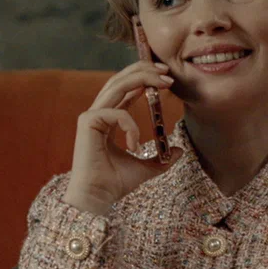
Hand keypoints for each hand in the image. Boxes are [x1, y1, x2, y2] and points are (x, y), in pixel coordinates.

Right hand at [63, 61, 184, 214]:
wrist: (98, 198)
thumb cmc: (115, 184)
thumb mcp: (146, 168)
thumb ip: (161, 158)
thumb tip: (180, 151)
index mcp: (108, 119)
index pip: (125, 89)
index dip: (145, 79)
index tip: (167, 79)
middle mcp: (98, 114)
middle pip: (119, 80)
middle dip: (144, 70)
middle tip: (167, 72)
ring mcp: (91, 116)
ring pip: (117, 86)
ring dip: (142, 79)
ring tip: (164, 82)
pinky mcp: (88, 122)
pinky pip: (118, 113)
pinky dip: (132, 126)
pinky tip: (134, 145)